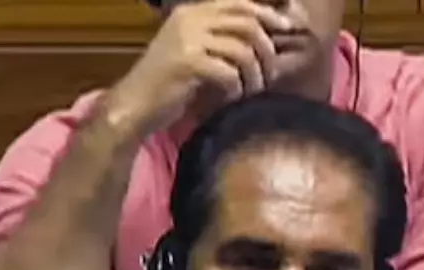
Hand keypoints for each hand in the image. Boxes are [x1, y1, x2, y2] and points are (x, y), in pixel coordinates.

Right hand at [105, 0, 288, 135]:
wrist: (136, 104)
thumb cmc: (172, 83)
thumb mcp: (197, 51)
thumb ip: (224, 39)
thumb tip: (270, 34)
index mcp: (192, 13)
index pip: (240, 4)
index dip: (268, 16)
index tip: (287, 31)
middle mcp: (189, 19)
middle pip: (247, 23)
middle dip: (266, 51)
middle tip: (268, 75)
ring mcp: (186, 39)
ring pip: (243, 50)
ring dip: (254, 75)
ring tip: (249, 91)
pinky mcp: (187, 63)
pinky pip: (229, 73)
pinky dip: (236, 89)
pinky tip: (230, 98)